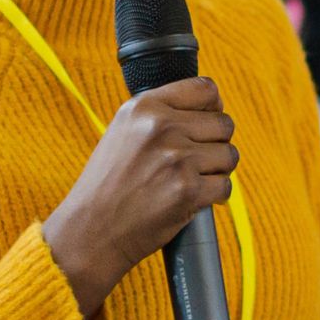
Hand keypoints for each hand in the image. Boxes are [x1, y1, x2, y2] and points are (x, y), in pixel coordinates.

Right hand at [43, 77, 237, 318]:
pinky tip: (192, 199)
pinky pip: (225, 186)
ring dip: (217, 171)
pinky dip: (214, 196)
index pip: (205, 89)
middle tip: (196, 162)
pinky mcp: (188, 191)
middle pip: (224, 124)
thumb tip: (210, 106)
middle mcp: (161, 127)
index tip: (208, 124)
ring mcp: (176, 159)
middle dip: (216, 144)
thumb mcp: (123, 131)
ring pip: (229, 155)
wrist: (90, 230)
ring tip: (191, 181)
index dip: (214, 107)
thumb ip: (159, 114)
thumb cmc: (108, 184)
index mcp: (145, 107)